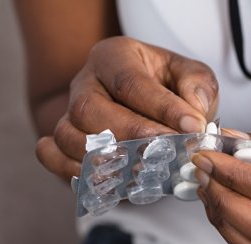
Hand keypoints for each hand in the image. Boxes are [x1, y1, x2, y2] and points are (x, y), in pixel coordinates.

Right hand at [36, 36, 218, 179]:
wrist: (152, 107)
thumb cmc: (170, 87)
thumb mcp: (192, 76)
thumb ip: (198, 86)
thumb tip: (194, 109)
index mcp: (115, 56)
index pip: (130, 81)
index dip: (161, 107)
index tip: (192, 126)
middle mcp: (86, 82)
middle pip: (90, 109)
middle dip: (132, 135)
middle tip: (168, 151)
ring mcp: (70, 113)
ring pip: (69, 136)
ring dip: (106, 159)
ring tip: (143, 169)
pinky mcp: (63, 141)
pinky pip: (52, 156)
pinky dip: (74, 172)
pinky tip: (110, 180)